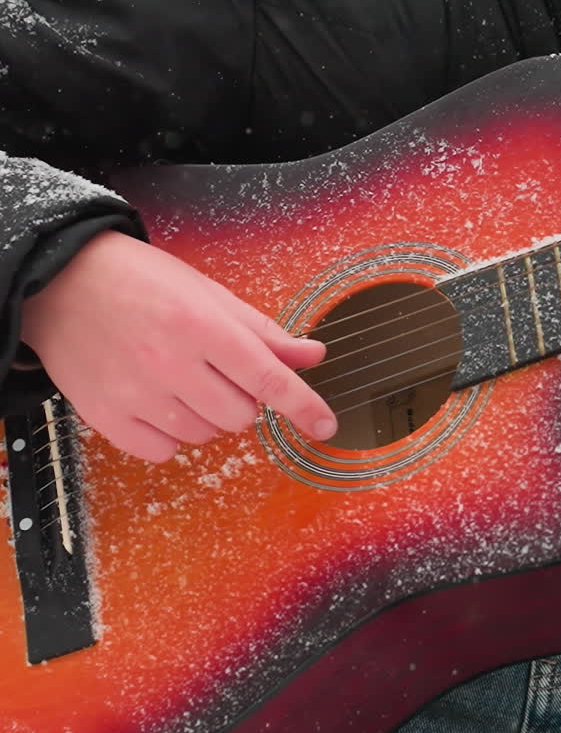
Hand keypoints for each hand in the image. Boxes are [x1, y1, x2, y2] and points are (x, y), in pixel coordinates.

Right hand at [20, 231, 336, 461]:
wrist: (62, 284)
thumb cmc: (138, 282)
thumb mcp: (205, 293)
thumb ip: (261, 332)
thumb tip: (311, 355)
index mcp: (199, 324)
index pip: (267, 377)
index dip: (303, 405)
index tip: (325, 425)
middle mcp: (169, 361)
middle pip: (241, 416)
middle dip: (240, 398)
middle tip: (212, 370)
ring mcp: (136, 393)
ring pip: (204, 435)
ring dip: (204, 415)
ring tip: (176, 378)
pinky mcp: (108, 417)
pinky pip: (164, 451)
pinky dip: (169, 434)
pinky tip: (155, 400)